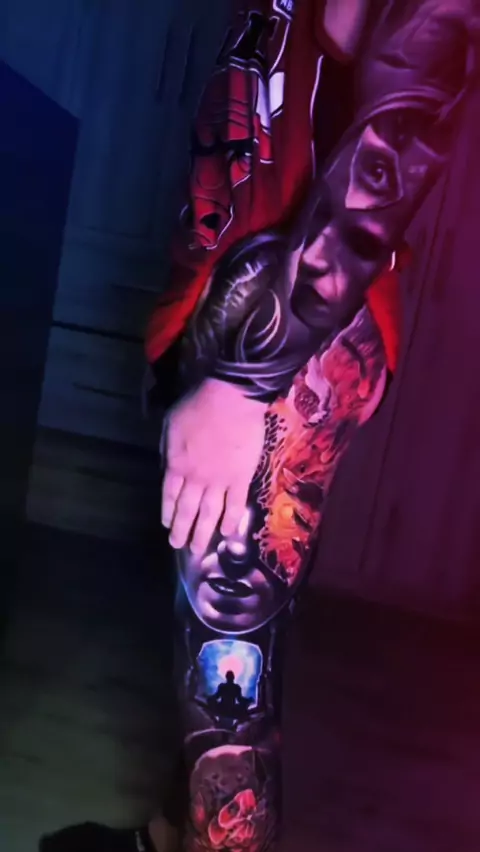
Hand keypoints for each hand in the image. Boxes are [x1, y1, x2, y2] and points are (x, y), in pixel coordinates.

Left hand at [161, 378, 266, 554]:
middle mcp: (196, 480)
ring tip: (198, 549)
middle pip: (187, 510)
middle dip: (182, 531)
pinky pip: (235, 505)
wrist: (230, 401)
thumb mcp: (170, 425)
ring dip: (203, 533)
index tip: (168, 525)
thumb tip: (168, 468)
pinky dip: (231, 521)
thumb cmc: (197, 406)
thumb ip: (168, 450)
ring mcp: (220, 482)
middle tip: (179, 546)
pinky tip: (227, 533)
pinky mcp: (241, 479)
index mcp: (176, 465)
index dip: (168, 513)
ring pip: (210, 514)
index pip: (169, 496)